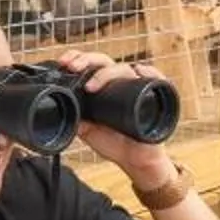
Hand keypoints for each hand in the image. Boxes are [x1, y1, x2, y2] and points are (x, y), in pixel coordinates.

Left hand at [52, 48, 175, 180]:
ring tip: (91, 86)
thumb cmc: (114, 144)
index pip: (91, 64)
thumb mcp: (89, 132)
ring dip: (107, 72)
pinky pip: (156, 79)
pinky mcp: (153, 96)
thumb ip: (77, 120)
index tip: (63, 62)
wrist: (135, 160)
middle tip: (73, 67)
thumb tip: (64, 112)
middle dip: (87, 60)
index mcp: (102, 87)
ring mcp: (136, 87)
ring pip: (125, 69)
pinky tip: (140, 72)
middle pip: (104, 61)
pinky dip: (150, 73)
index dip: (78, 58)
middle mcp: (119, 83)